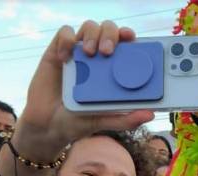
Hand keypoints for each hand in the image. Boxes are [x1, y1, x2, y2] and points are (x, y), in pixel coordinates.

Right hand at [12, 21, 154, 159]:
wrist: (48, 127)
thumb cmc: (77, 122)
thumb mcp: (103, 122)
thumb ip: (125, 119)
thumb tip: (150, 114)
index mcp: (111, 71)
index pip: (124, 46)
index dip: (129, 37)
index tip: (132, 39)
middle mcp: (96, 59)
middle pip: (109, 31)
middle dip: (111, 34)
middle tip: (107, 51)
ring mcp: (77, 54)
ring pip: (89, 27)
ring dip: (92, 34)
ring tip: (89, 52)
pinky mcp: (57, 52)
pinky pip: (63, 33)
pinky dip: (66, 40)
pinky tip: (65, 57)